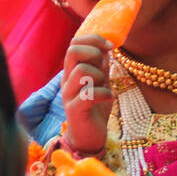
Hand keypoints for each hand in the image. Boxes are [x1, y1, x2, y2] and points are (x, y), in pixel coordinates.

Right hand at [62, 33, 113, 153]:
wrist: (88, 135)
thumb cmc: (94, 107)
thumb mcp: (100, 81)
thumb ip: (101, 65)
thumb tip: (107, 46)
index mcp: (72, 71)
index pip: (74, 43)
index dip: (93, 40)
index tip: (109, 48)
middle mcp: (67, 80)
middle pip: (73, 51)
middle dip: (94, 54)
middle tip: (104, 69)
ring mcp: (69, 95)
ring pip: (82, 71)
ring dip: (100, 76)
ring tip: (104, 86)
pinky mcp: (75, 110)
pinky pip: (88, 94)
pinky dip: (104, 94)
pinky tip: (109, 98)